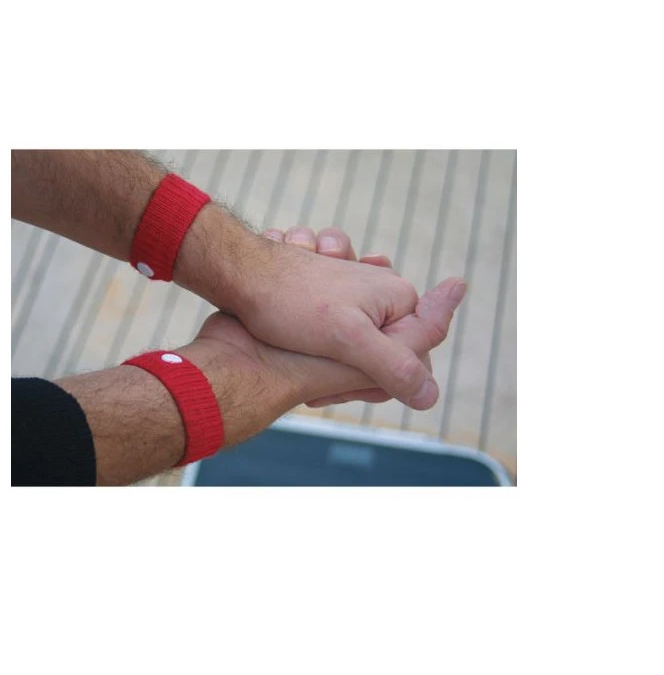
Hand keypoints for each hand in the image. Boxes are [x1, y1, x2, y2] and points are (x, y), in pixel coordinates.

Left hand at [196, 227, 465, 409]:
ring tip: (304, 369)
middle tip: (318, 388)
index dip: (385, 383)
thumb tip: (431, 397)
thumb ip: (393, 365)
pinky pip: (343, 341)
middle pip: (388, 355)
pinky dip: (323, 353)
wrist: (242, 277)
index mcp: (398, 297)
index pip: (416, 359)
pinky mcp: (332, 303)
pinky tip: (298, 356)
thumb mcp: (348, 339)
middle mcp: (382, 293)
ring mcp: (356, 297)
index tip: (337, 389)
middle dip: (355, 376)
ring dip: (335, 371)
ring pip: (362, 352)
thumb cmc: (291, 304)